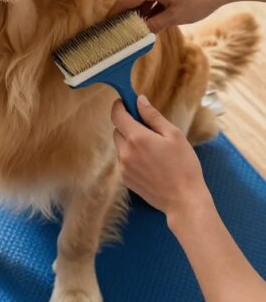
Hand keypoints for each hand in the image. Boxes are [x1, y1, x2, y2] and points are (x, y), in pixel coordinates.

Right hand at [110, 0, 241, 30]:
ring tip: (140, 24)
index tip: (106, 25)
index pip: (124, 1)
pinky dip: (150, 0)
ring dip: (140, 7)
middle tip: (120, 27)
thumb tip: (139, 34)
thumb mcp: (175, 17)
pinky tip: (155, 13)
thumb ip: (153, 25)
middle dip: (126, 11)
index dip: (114, 14)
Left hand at [111, 95, 209, 223]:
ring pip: (120, 147)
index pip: (117, 115)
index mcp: (136, 138)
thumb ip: (153, 116)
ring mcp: (123, 167)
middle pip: (117, 131)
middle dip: (128, 126)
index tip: (126, 103)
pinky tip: (150, 163)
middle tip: (148, 129)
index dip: (119, 106)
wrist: (183, 199)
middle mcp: (125, 152)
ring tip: (152, 149)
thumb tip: (139, 101)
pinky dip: (131, 156)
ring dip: (129, 142)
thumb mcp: (173, 135)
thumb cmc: (184, 165)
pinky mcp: (125, 179)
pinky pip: (123, 161)